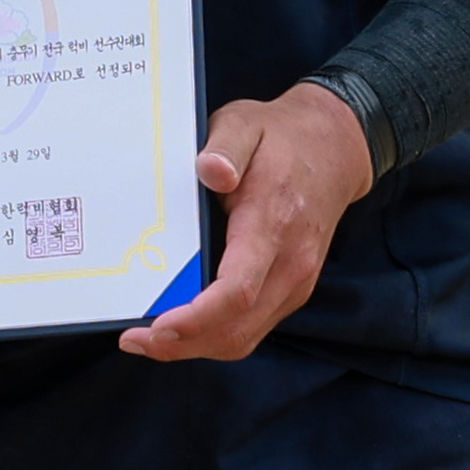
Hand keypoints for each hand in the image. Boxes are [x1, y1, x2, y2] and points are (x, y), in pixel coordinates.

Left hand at [132, 82, 376, 363]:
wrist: (333, 150)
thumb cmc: (279, 138)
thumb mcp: (245, 123)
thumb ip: (225, 145)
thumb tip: (212, 171)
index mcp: (273, 223)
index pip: (237, 289)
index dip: (196, 317)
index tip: (157, 326)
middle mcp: (290, 263)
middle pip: (238, 328)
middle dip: (183, 344)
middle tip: (135, 340)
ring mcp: (295, 282)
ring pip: (245, 336)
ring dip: (196, 346)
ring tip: (150, 340)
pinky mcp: (291, 289)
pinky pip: (252, 327)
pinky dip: (214, 336)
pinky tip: (182, 326)